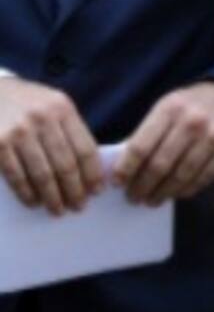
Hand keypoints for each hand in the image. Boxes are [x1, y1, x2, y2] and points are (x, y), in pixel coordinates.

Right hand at [0, 76, 104, 213]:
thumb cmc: (27, 101)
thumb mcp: (54, 105)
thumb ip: (70, 129)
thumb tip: (90, 166)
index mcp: (63, 109)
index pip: (85, 148)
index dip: (93, 173)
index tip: (97, 191)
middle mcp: (43, 119)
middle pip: (66, 164)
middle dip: (75, 190)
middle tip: (79, 207)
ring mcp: (19, 132)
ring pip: (42, 174)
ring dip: (52, 197)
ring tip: (58, 209)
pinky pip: (17, 175)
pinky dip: (27, 192)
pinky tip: (34, 202)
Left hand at [113, 81, 213, 205]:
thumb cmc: (190, 106)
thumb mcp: (165, 109)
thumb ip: (145, 134)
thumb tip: (121, 168)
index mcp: (171, 109)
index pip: (141, 146)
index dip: (126, 169)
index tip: (118, 182)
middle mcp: (194, 123)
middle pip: (160, 165)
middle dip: (142, 186)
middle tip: (134, 197)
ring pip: (181, 177)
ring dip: (162, 193)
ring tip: (152, 200)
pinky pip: (202, 180)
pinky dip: (185, 191)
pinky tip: (175, 192)